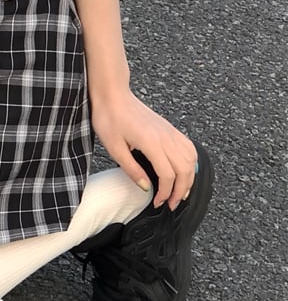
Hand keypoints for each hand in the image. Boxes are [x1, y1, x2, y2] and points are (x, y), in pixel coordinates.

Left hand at [91, 89, 197, 210]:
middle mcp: (165, 137)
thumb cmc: (109, 118)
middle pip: (185, 170)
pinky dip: (191, 162)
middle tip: (172, 204)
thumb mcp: (114, 148)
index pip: (167, 175)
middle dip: (181, 191)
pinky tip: (185, 171)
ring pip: (191, 159)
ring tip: (181, 192)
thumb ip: (131, 169)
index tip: (158, 203)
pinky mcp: (169, 128)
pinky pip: (189, 147)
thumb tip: (146, 188)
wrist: (113, 95)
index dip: (165, 193)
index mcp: (151, 142)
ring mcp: (170, 131)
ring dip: (189, 178)